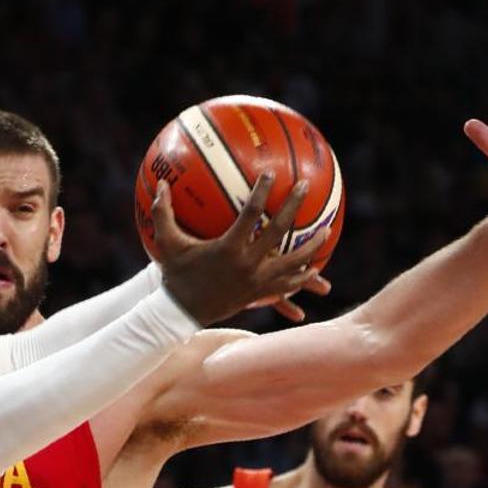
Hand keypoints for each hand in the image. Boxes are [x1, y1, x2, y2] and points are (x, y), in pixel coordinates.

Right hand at [154, 173, 327, 325]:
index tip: (270, 174)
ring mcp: (256, 281)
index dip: (261, 192)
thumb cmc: (175, 275)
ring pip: (293, 263)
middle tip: (304, 187)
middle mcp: (247, 264)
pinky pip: (286, 286)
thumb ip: (163, 213)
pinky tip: (313, 269)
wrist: (180, 313)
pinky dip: (301, 278)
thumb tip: (160, 185)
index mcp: (229, 248)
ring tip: (326, 232)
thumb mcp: (167, 243)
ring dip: (312, 246)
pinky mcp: (258, 294)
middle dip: (293, 206)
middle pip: (279, 231)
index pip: (251, 214)